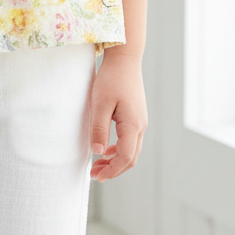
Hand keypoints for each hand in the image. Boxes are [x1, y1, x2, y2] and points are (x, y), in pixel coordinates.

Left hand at [88, 54, 146, 180]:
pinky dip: (118, 150)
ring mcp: (140, 121)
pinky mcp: (136, 117)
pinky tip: (106, 149)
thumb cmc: (111, 79)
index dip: (111, 170)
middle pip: (131, 158)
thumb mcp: (100, 103)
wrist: (125, 59)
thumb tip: (98, 152)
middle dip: (113, 170)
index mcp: (133, 124)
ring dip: (115, 161)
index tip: (96, 176)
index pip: (125, 157)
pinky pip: (131, 140)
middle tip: (94, 174)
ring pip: (132, 150)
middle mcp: (141, 125)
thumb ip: (99, 128)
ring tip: (97, 164)